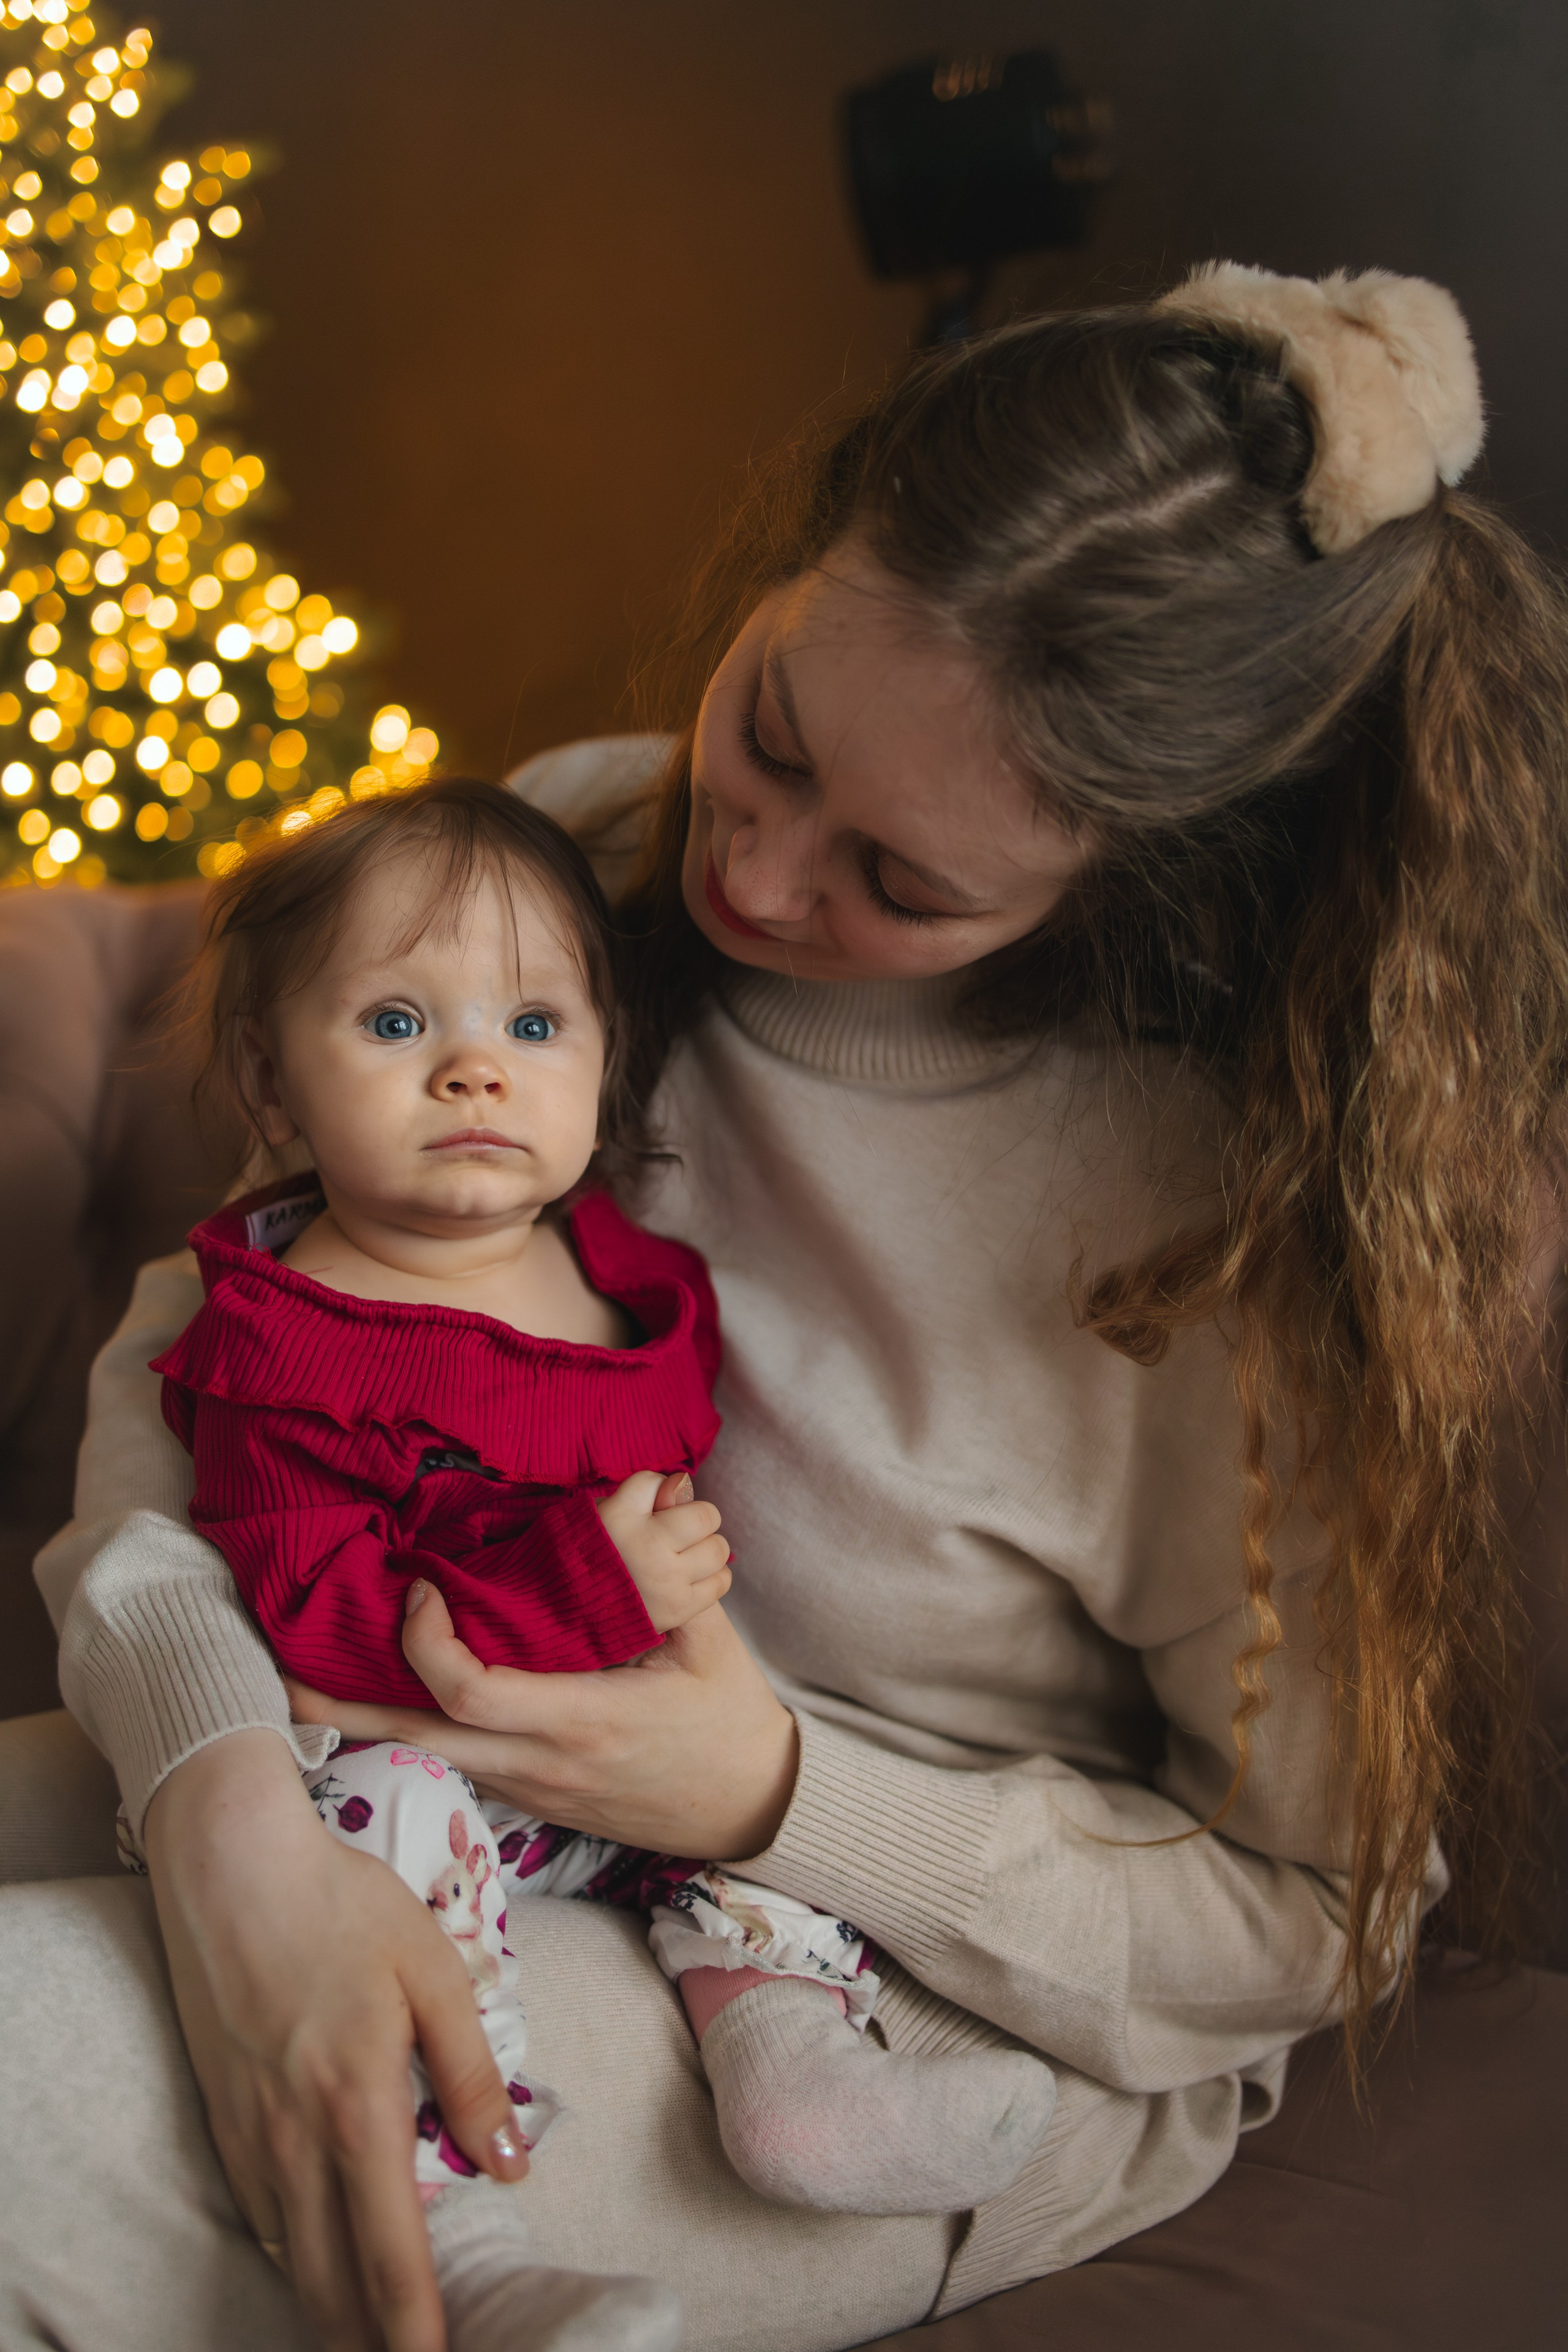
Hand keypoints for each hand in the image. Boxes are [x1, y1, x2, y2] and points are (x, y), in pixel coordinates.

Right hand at [144, 1729, 529, 2351]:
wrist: (231, 1865)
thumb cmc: (343, 1906)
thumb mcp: (431, 1973)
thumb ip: (474, 2075)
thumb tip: (512, 2161)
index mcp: (359, 2108)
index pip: (391, 2258)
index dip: (418, 2331)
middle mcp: (295, 2140)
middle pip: (331, 2285)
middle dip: (372, 2338)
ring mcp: (248, 2134)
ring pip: (289, 2257)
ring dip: (331, 2303)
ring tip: (377, 2326)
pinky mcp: (221, 2116)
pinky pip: (260, 2213)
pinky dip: (294, 2252)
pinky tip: (322, 2254)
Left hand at [287, 1583, 798, 1859]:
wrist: (751, 1810)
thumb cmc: (729, 1724)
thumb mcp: (708, 1645)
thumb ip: (670, 1573)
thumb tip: (657, 1490)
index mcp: (580, 1720)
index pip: (471, 1691)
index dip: (428, 1640)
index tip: (423, 1586)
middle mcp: (539, 1763)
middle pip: (416, 1739)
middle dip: (342, 1708)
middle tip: (279, 1669)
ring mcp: (530, 1788)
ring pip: (427, 1756)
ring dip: (367, 1720)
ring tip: (306, 1684)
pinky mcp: (530, 1798)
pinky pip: (456, 1762)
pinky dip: (414, 1729)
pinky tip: (386, 1700)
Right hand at [598, 1468, 731, 1632]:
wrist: (571, 1612)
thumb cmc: (593, 1554)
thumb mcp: (606, 1513)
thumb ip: (644, 1491)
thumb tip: (683, 1483)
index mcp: (620, 1517)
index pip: (662, 1482)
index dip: (660, 1491)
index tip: (652, 1508)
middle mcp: (646, 1546)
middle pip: (706, 1515)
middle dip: (699, 1519)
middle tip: (682, 1532)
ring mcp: (665, 1580)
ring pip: (719, 1549)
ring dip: (709, 1548)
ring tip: (688, 1555)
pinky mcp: (678, 1609)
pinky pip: (721, 1581)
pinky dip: (713, 1576)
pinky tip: (692, 1577)